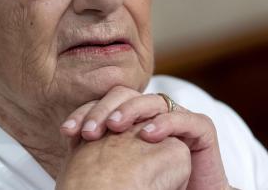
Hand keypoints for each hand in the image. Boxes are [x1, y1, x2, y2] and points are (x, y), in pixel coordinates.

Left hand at [60, 86, 229, 189]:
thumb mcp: (118, 171)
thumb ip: (99, 154)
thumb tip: (68, 147)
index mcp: (131, 121)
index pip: (104, 105)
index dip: (84, 113)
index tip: (66, 132)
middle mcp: (153, 115)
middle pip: (125, 97)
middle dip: (103, 109)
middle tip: (89, 130)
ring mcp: (178, 119)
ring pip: (152, 101)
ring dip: (130, 110)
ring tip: (114, 126)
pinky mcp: (201, 129)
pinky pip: (183, 119)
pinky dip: (165, 123)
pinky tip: (146, 135)